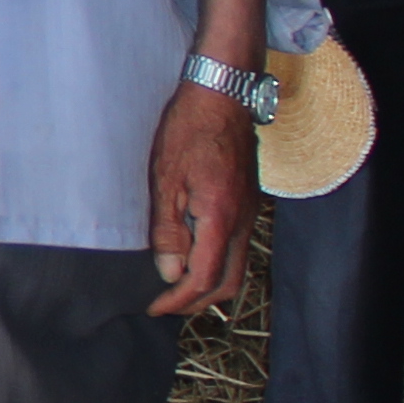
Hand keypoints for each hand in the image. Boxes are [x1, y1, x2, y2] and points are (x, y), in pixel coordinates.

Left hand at [145, 82, 260, 317]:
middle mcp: (243, 221)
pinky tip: (193, 256)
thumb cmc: (189, 130)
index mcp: (222, 218)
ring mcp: (249, 213)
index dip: (179, 300)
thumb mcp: (166, 178)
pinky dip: (218, 263)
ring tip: (176, 285)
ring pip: (237, 266)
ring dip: (209, 284)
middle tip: (165, 303)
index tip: (154, 306)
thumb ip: (168, 229)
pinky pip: (238, 247)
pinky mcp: (248, 204)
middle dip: (197, 301)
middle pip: (229, 282)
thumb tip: (169, 272)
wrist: (223, 95)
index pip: (205, 278)